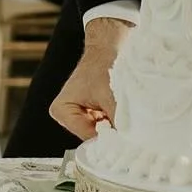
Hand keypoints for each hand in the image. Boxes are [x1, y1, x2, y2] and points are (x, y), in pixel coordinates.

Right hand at [49, 17, 130, 140]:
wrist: (109, 47)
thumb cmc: (104, 66)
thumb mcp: (112, 97)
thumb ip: (119, 125)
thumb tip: (129, 145)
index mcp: (61, 110)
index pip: (87, 137)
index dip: (107, 135)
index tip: (123, 130)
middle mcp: (66, 115)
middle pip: (92, 137)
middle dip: (110, 130)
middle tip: (126, 119)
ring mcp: (78, 114)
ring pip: (100, 132)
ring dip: (114, 124)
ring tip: (123, 108)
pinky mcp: (90, 112)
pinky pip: (105, 125)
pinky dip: (115, 119)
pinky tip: (121, 107)